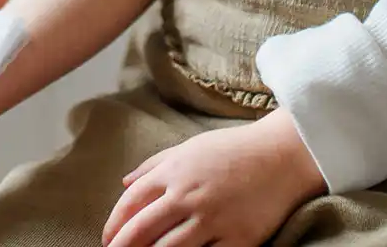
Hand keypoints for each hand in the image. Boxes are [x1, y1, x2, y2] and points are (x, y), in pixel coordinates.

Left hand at [103, 111, 325, 246]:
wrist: (279, 156)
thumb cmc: (231, 150)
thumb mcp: (188, 148)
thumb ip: (154, 165)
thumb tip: (125, 183)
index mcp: (174, 171)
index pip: (132, 202)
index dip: (115, 223)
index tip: (107, 238)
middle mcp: (188, 196)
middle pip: (144, 229)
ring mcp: (213, 220)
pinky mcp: (238, 240)